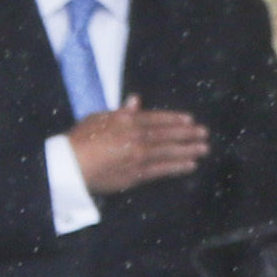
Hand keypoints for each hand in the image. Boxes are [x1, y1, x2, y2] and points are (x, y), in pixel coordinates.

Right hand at [68, 98, 209, 195]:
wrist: (71, 164)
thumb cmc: (79, 139)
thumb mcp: (99, 118)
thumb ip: (121, 112)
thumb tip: (135, 101)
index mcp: (127, 121)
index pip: (157, 119)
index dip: (174, 119)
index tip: (190, 119)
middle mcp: (136, 137)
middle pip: (167, 135)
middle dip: (187, 134)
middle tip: (205, 134)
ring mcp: (138, 156)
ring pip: (168, 152)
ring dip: (188, 150)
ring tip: (204, 149)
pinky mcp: (136, 175)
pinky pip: (161, 170)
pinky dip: (177, 167)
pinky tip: (190, 165)